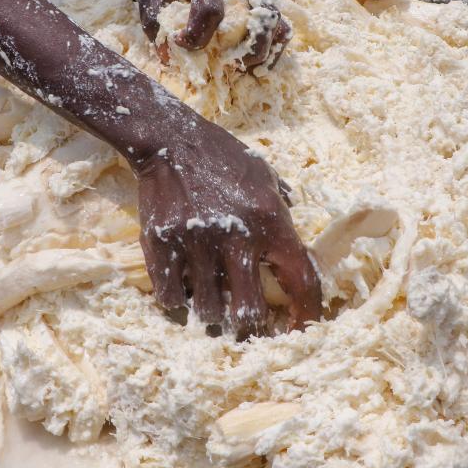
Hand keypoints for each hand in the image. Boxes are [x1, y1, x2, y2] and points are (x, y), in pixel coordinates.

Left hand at [135, 0, 290, 67]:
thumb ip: (153, 19)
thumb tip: (168, 55)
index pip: (211, 8)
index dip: (196, 34)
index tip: (179, 41)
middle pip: (259, 17)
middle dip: (244, 49)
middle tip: (223, 62)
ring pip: (276, 22)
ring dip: (265, 50)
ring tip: (243, 66)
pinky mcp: (253, 2)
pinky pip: (279, 26)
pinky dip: (274, 48)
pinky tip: (255, 63)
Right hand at [135, 122, 321, 338]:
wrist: (171, 138)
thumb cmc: (223, 157)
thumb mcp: (265, 176)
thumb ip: (283, 211)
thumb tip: (297, 245)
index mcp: (270, 221)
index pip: (301, 280)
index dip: (306, 314)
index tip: (299, 329)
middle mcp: (237, 236)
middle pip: (249, 312)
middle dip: (249, 324)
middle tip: (244, 321)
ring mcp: (197, 243)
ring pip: (207, 311)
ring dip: (211, 314)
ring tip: (211, 302)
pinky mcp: (161, 244)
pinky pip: (170, 297)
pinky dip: (177, 301)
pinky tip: (182, 289)